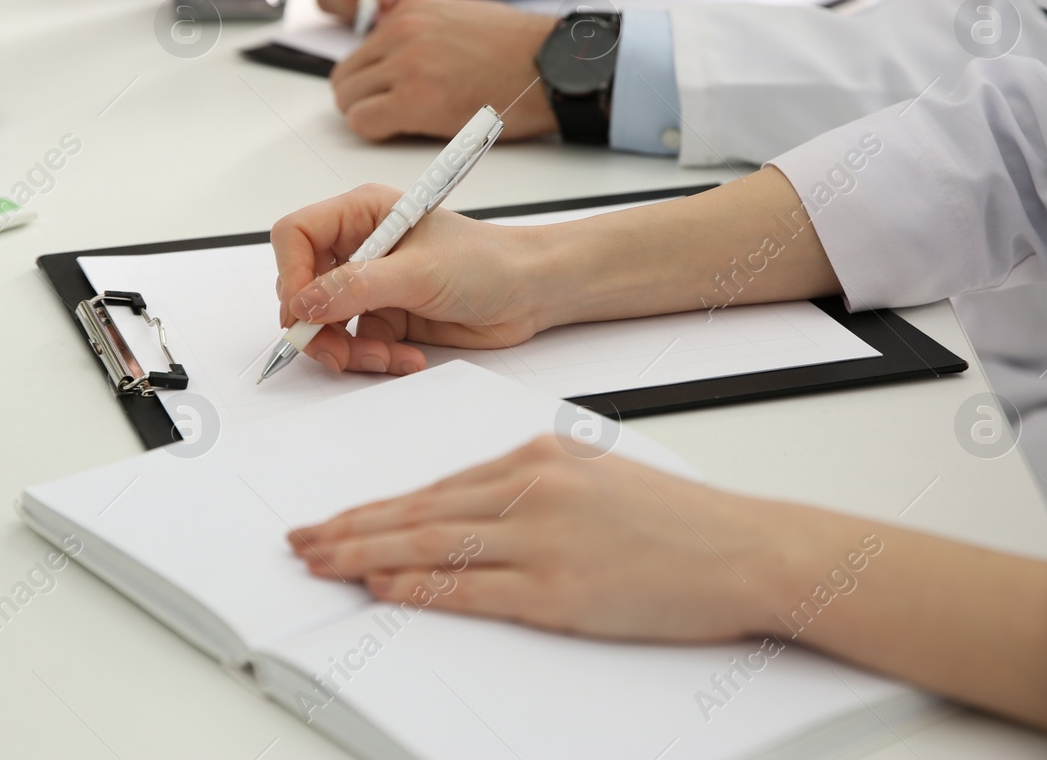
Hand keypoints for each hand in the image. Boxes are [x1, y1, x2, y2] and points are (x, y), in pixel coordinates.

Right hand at [271, 184, 558, 373]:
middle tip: (336, 351)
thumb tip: (304, 302)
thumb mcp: (419, 272)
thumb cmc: (488, 261)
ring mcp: (371, 285)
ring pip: (326, 324)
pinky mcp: (386, 317)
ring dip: (348, 349)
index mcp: (362, 214)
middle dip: (318, 325)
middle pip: (303, 287)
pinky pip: (357, 345)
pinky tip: (406, 358)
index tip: (302, 310)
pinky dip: (375, 358)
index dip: (290, 274)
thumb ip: (357, 287)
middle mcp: (360, 246)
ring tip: (384, 357)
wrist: (530, 293)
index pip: (296, 236)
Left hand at [288, 433, 1046, 733]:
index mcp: (538, 456)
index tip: (336, 515)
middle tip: (301, 541)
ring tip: (319, 564)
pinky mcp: (555, 591)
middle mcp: (530, 489)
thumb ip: (532, 484)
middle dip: (351, 528)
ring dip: (364, 557)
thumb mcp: (596, 473)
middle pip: (418, 512)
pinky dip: (418, 590)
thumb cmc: (678, 520)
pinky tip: (381, 591)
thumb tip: (469, 508)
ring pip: (428, 547)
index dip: (376, 505)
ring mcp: (540, 540)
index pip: (435, 485)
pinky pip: (468, 589)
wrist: (745, 550)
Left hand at [331, 0, 555, 140]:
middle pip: (346, 75)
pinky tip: (408, 130)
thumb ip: (418, 35)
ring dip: (369, 116)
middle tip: (390, 115)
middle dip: (363, 99)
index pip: (361, 50)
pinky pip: (362, 121)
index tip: (393, 92)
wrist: (552, 66)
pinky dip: (378, 131)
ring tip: (404, 123)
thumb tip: (391, 64)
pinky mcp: (413, 99)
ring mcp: (405, 64)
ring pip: (348, 99)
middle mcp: (401, 30)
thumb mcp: (457, 21)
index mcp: (410, 8)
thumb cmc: (518, 52)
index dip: (374, 79)